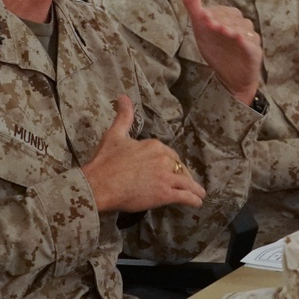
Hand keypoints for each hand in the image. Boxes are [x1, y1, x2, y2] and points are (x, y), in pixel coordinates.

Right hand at [81, 95, 206, 211]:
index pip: (169, 154)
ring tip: (199, 194)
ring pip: (186, 182)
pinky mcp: (165, 193)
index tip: (172, 169)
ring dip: (194, 188)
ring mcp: (166, 177)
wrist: (99, 185)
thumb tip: (123, 96)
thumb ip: (124, 116)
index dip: (172, 163)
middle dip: (183, 175)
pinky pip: (185, 196)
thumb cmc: (105, 161)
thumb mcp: (114, 134)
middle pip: (179, 167)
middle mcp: (163, 159)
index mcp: (154, 145)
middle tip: (185, 183)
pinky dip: (193, 199)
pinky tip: (197, 202)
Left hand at [180, 0, 261, 105]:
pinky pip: (250, 44)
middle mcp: (241, 25)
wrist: (231, 77)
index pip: (222, 11)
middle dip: (219, 20)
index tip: (201, 15)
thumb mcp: (202, 27)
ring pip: (242, 29)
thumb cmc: (218, 49)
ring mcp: (249, 38)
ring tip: (220, 30)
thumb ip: (193, 4)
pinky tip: (236, 38)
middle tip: (207, 23)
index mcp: (230, 17)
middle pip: (232, 19)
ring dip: (230, 29)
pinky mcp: (254, 52)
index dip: (212, 13)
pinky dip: (244, 40)